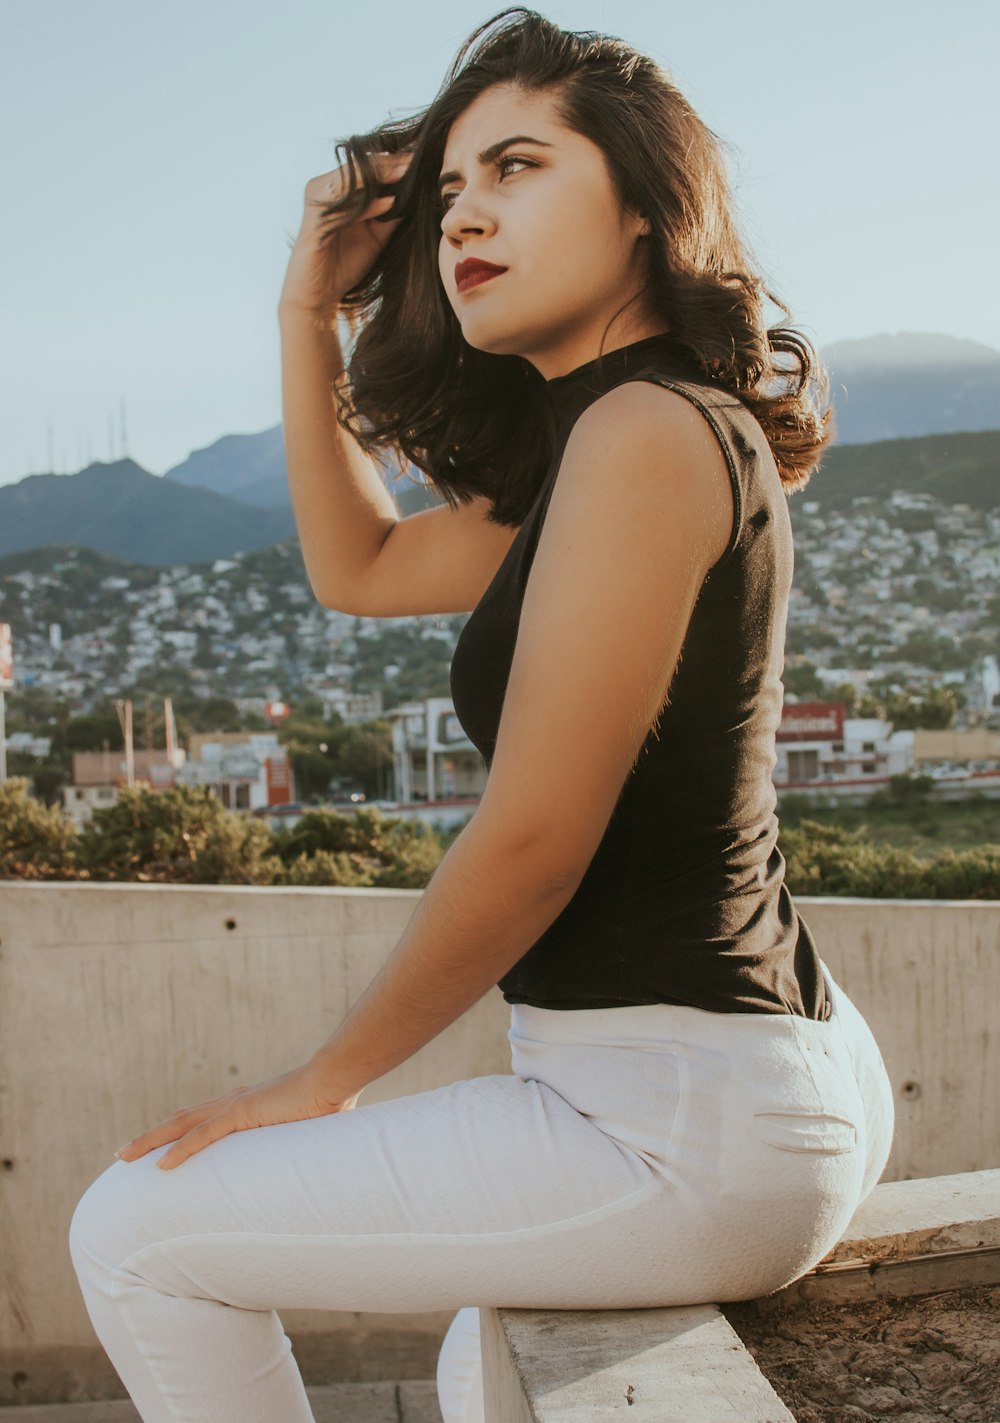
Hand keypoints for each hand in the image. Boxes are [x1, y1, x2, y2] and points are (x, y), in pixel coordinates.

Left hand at [115, 1060, 361, 1170]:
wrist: (336, 1077)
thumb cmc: (329, 1100)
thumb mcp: (304, 1130)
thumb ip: (295, 1146)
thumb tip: (306, 1166)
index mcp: (246, 1104)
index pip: (200, 1119)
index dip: (175, 1133)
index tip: (155, 1147)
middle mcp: (233, 1101)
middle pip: (179, 1120)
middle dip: (149, 1137)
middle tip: (122, 1155)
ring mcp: (235, 1106)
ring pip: (180, 1126)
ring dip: (150, 1141)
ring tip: (124, 1158)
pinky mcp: (243, 1113)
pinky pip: (203, 1136)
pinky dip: (180, 1150)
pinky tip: (161, 1165)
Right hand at [278, 150, 412, 319]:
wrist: (319, 296)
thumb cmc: (344, 265)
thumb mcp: (376, 236)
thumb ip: (390, 215)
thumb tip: (417, 196)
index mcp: (338, 189)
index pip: (367, 168)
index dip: (394, 162)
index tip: (422, 158)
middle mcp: (324, 188)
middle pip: (359, 168)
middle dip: (390, 163)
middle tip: (418, 158)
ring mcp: (317, 203)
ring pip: (351, 180)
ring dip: (380, 175)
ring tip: (407, 172)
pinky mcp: (313, 221)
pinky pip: (342, 206)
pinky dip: (366, 204)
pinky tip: (389, 202)